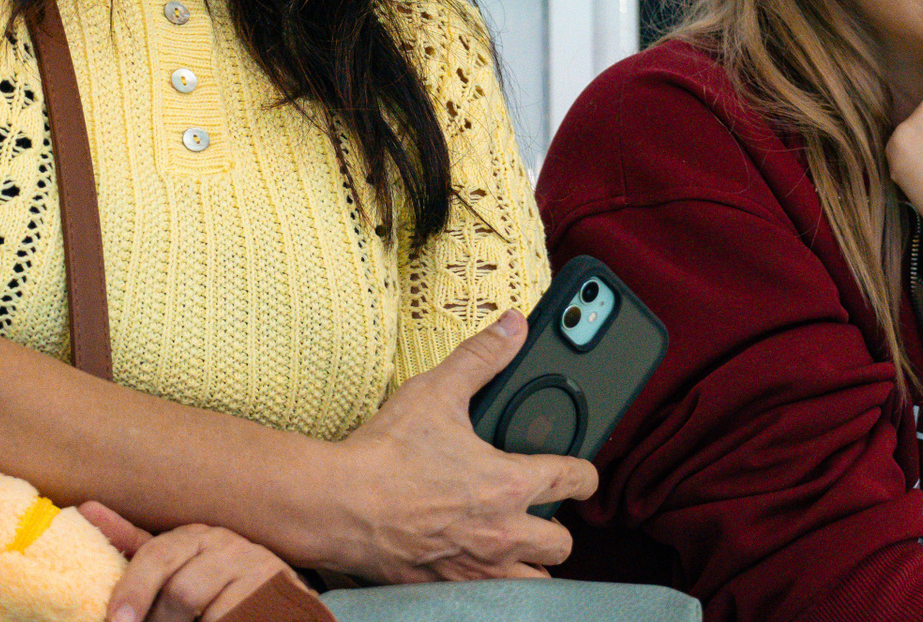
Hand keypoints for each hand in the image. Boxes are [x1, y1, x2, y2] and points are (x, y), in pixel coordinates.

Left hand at [80, 503, 317, 621]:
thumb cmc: (217, 584)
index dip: (133, 590)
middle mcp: (223, 545)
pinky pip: (231, 615)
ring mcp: (252, 568)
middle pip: (180, 590)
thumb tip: (84, 509)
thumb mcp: (178, 565)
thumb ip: (137, 549)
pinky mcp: (275, 592)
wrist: (281, 599)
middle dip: (156, 619)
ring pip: (203, 609)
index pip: (155, 555)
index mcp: (193, 537)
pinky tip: (219, 621)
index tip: (117, 620)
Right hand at [320, 310, 596, 581]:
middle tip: (542, 511)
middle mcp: (503, 532)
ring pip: (534, 579)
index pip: (574, 480)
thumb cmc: (387, 453)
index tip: (582, 474)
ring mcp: (477, 566)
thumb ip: (481, 357)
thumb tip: (513, 326)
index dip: (585, 474)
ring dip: (532, 561)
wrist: (337, 506)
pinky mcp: (448, 586)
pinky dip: (494, 583)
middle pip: (561, 543)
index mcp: (509, 483)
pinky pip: (493, 597)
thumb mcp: (436, 392)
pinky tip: (477, 562)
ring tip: (516, 541)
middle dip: (558, 527)